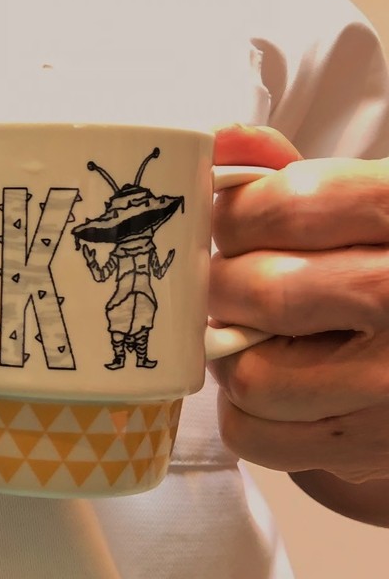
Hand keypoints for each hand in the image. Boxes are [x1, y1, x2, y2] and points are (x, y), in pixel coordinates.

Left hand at [208, 124, 388, 523]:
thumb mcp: (371, 202)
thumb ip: (295, 173)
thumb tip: (216, 142)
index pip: (285, 206)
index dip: (235, 216)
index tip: (232, 227)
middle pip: (257, 291)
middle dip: (226, 286)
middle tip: (236, 285)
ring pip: (248, 373)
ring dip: (235, 355)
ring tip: (265, 338)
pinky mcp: (373, 445)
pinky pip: (257, 435)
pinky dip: (249, 413)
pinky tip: (282, 385)